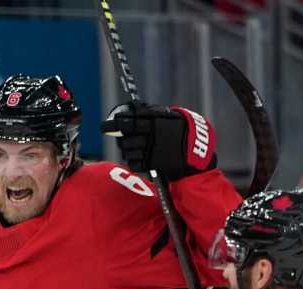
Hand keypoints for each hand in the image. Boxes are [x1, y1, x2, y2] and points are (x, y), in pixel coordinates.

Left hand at [101, 102, 216, 180]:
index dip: (116, 123)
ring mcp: (151, 152)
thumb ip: (153, 112)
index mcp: (156, 123)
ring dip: (128, 149)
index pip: (130, 121)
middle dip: (122, 138)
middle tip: (122, 136)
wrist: (197, 154)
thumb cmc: (183, 133)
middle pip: (126, 138)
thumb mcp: (172, 117)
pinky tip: (139, 157)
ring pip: (128, 151)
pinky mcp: (151, 165)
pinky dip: (134, 161)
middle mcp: (151, 137)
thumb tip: (135, 108)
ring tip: (135, 147)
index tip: (105, 124)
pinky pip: (134, 164)